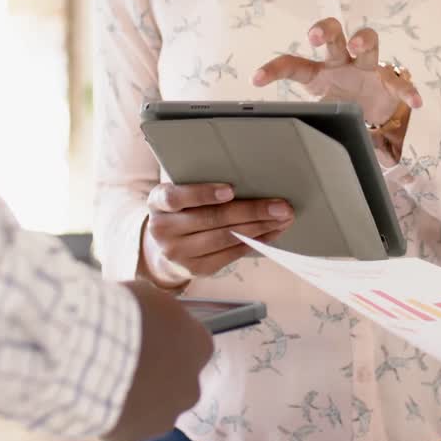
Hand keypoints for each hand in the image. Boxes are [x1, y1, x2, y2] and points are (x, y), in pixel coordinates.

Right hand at [100, 281, 213, 440]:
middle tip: (126, 358)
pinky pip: (125, 425)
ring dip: (136, 395)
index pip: (193, 344)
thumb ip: (160, 312)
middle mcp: (190, 386)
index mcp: (199, 347)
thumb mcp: (148, 296)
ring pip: (152, 407)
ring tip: (106, 377)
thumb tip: (153, 314)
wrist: (88, 353)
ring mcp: (164, 416)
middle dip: (156, 373)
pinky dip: (112, 414)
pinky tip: (94, 396)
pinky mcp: (134, 437)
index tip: (150, 336)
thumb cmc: (122, 316)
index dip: (169, 340)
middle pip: (176, 380)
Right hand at [142, 183, 293, 282]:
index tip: (230, 190)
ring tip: (283, 219)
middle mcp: (163, 229)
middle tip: (280, 206)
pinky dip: (255, 242)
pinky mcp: (197, 268)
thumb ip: (199, 182)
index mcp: (157, 202)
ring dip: (259, 228)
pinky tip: (272, 233)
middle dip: (251, 211)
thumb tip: (247, 173)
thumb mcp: (180, 192)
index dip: (203, 194)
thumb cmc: (181, 208)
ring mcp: (179, 253)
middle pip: (211, 219)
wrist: (164, 246)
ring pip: (225, 238)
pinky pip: (231, 254)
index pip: (176, 197)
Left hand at [252, 18, 421, 126]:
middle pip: (333, 36)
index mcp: (320, 74)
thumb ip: (310, 123)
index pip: (294, 66)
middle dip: (324, 30)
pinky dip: (407, 91)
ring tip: (358, 45)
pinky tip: (415, 102)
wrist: (376, 118)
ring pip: (367, 43)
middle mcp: (342, 64)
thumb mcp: (322, 115)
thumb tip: (287, 150)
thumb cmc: (343, 109)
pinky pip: (399, 83)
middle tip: (314, 36)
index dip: (275, 70)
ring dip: (363, 40)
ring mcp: (367, 69)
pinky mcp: (389, 81)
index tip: (256, 79)